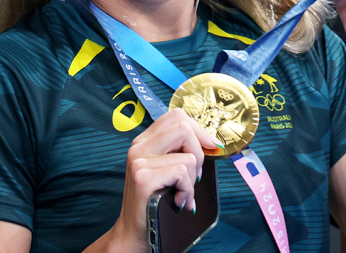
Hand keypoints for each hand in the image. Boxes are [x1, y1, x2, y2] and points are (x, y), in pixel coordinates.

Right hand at [110, 109, 220, 250]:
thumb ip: (177, 152)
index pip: (176, 116)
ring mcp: (139, 161)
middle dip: (199, 152)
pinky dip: (187, 190)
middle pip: (183, 126)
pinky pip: (182, 173)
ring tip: (182, 193)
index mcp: (144, 141)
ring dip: (192, 179)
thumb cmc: (154, 201)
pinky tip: (178, 201)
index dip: (198, 130)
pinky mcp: (143, 177)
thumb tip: (210, 143)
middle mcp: (139, 146)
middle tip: (193, 174)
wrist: (134, 230)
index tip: (208, 148)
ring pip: (187, 155)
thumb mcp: (163, 170)